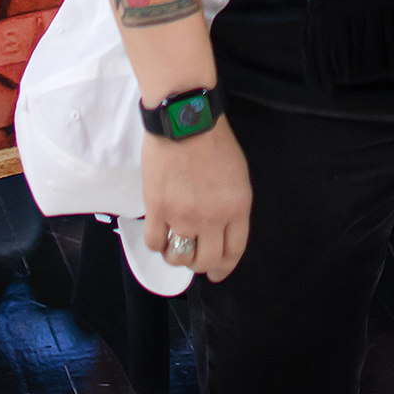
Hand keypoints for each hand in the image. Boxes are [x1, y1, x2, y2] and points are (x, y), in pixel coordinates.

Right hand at [140, 118, 251, 281]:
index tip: (217, 274)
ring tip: (173, 245)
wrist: (186, 120)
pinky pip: (155, 243)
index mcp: (237, 208)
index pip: (233, 251)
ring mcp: (184, 216)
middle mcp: (212, 218)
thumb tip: (222, 228)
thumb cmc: (214, 141)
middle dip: (200, 265)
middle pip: (206, 260)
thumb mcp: (238, 175)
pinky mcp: (158, 209)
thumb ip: (232, 205)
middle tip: (193, 260)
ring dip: (176, 256)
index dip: (224, 268)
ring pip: (179, 257)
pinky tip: (158, 235)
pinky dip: (157, 244)